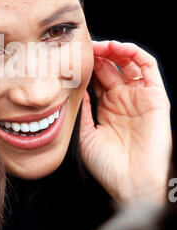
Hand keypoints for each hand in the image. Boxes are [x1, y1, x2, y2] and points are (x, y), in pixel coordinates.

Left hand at [79, 40, 172, 205]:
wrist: (131, 184)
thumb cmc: (108, 166)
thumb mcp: (86, 134)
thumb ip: (82, 111)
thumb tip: (74, 89)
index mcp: (108, 108)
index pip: (98, 78)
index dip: (87, 65)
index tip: (73, 56)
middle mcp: (124, 100)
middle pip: (111, 67)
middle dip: (98, 54)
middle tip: (85, 46)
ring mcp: (139, 97)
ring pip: (129, 63)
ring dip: (115, 50)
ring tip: (100, 45)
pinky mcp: (155, 96)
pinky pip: (149, 67)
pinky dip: (135, 53)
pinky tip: (118, 48)